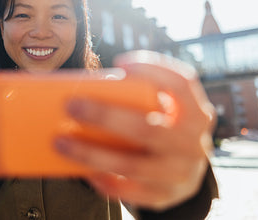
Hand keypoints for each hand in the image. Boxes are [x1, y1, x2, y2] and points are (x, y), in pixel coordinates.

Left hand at [55, 50, 215, 210]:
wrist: (185, 171)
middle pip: (148, 128)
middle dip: (105, 116)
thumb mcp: (164, 111)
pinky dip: (101, 179)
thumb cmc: (162, 127)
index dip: (153, 70)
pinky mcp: (164, 196)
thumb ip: (138, 98)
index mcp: (196, 113)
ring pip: (131, 165)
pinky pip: (127, 191)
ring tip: (60, 141)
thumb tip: (86, 89)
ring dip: (91, 153)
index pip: (183, 85)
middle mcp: (193, 144)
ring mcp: (180, 174)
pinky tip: (81, 168)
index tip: (120, 62)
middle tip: (71, 104)